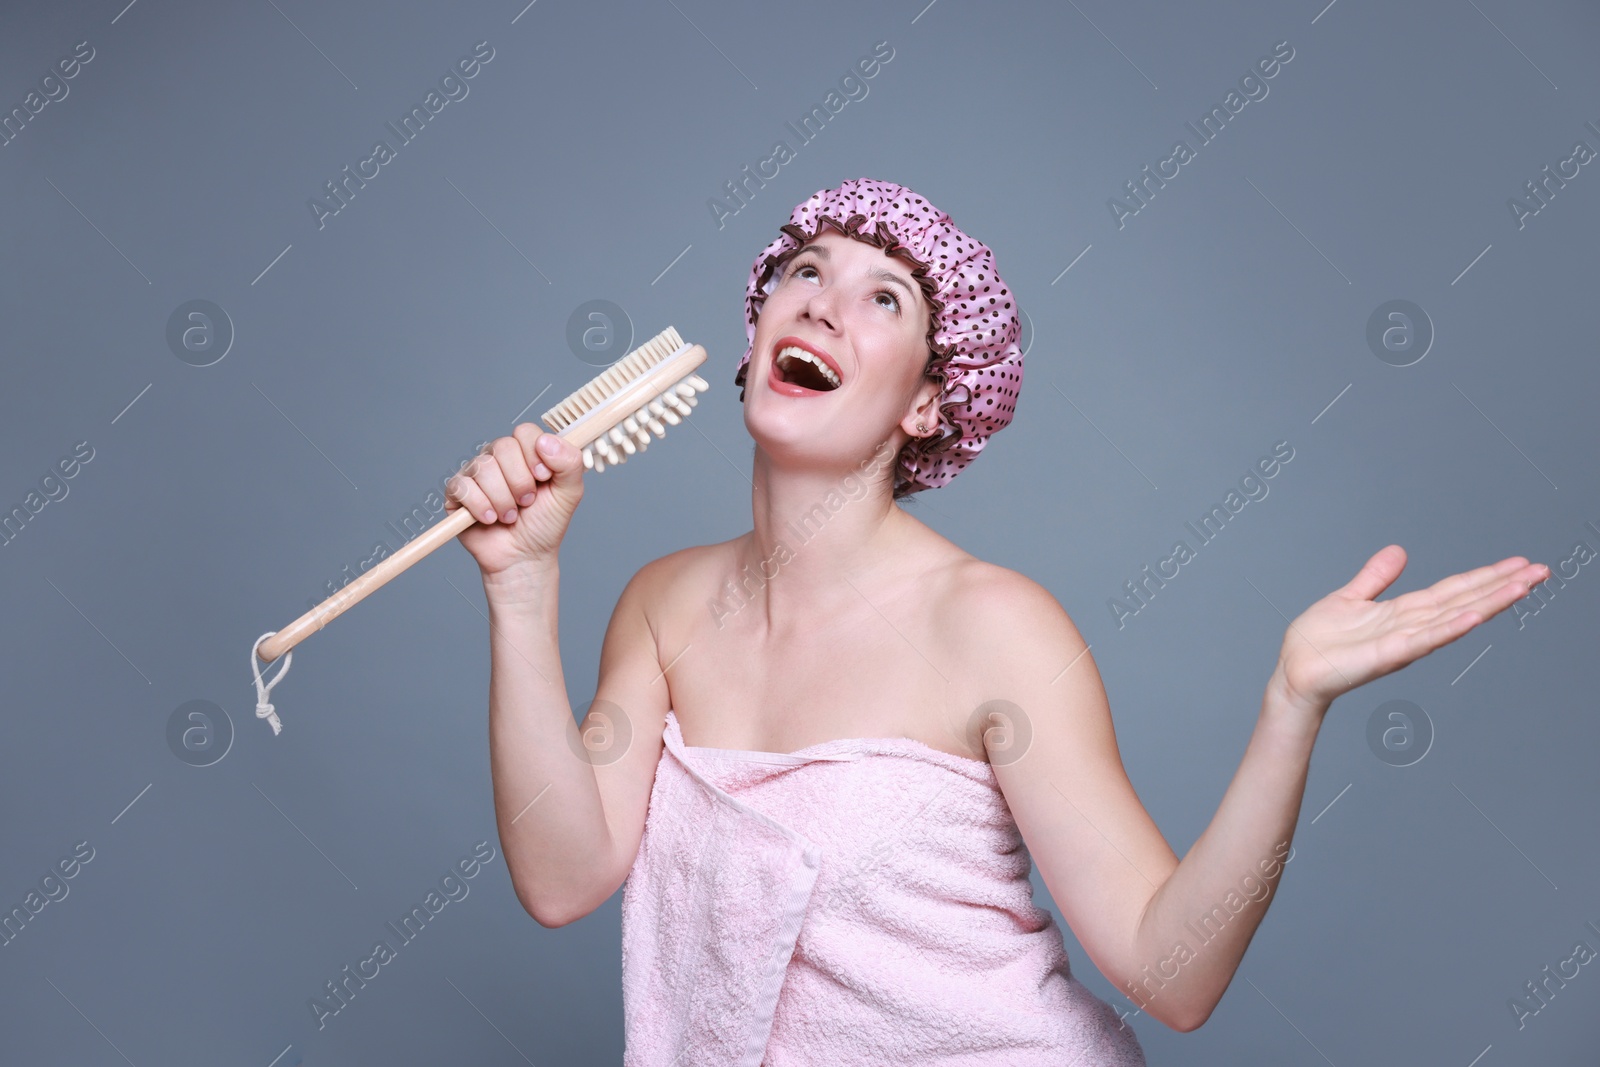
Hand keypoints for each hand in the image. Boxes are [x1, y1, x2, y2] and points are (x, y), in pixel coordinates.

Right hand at [445, 424, 584, 577]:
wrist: (524, 557)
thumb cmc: (545, 525)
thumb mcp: (569, 494)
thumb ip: (570, 463)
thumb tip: (546, 441)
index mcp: (526, 453)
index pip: (525, 432)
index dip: (534, 454)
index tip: (543, 478)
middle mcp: (499, 458)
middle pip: (503, 447)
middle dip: (520, 482)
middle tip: (526, 502)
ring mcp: (476, 473)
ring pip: (483, 468)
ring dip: (502, 500)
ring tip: (510, 515)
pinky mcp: (457, 492)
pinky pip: (462, 487)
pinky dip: (479, 506)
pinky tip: (489, 519)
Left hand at [1272, 545, 1549, 715]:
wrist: (1294, 672)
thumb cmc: (1318, 643)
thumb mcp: (1350, 598)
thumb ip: (1376, 578)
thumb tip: (1399, 551)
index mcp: (1404, 612)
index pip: (1454, 590)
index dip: (1486, 576)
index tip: (1520, 563)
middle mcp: (1411, 626)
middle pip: (1465, 600)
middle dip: (1502, 585)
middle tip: (1542, 569)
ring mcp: (1403, 641)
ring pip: (1454, 617)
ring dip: (1489, 602)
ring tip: (1522, 586)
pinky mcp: (1388, 654)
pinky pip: (1424, 639)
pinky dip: (1450, 628)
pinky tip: (1475, 616)